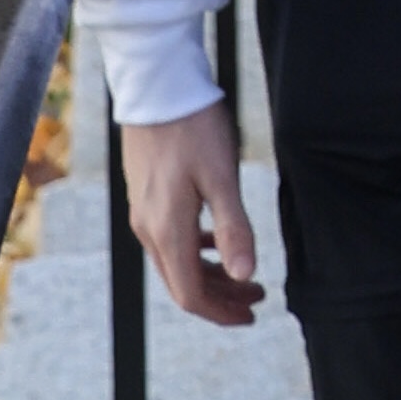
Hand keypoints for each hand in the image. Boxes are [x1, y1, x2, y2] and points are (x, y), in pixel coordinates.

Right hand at [119, 103, 265, 325]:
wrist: (156, 86)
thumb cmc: (193, 126)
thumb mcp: (222, 176)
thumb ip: (234, 227)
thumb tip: (246, 276)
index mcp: (168, 231)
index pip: (191, 295)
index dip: (222, 312)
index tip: (252, 313)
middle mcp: (149, 230)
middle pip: (183, 284)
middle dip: (221, 298)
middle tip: (256, 297)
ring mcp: (144, 214)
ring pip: (177, 263)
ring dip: (210, 275)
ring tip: (242, 274)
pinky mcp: (146, 197)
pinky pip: (170, 240)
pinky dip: (195, 251)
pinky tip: (214, 239)